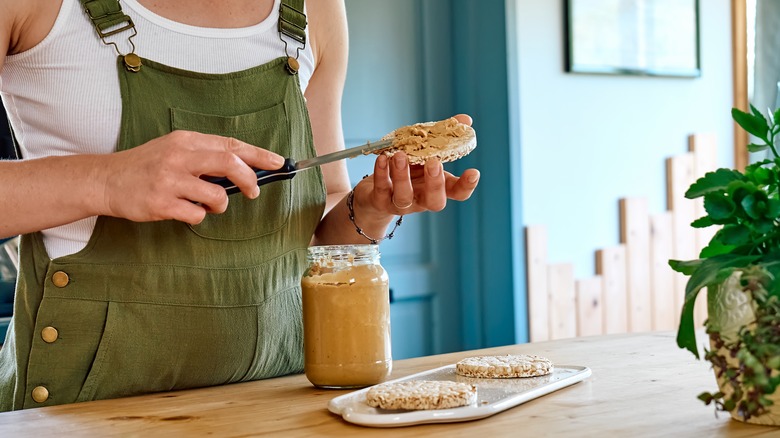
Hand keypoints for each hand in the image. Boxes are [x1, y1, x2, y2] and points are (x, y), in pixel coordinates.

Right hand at [98, 130, 284, 223]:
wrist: (105, 180)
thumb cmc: (146, 166)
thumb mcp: (174, 149)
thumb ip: (204, 155)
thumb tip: (243, 168)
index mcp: (185, 141)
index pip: (230, 144)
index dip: (258, 154)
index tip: (278, 162)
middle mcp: (179, 157)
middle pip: (229, 163)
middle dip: (250, 178)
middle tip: (254, 191)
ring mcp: (169, 180)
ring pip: (216, 195)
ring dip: (220, 204)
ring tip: (208, 203)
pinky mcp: (161, 203)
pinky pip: (196, 214)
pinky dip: (198, 216)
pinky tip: (185, 211)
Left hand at [353, 114, 479, 218]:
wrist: (375, 193)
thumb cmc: (407, 170)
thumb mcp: (424, 154)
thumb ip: (443, 137)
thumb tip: (465, 120)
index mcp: (437, 188)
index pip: (458, 193)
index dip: (467, 186)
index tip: (473, 172)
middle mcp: (422, 199)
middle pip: (435, 201)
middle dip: (435, 183)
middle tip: (433, 163)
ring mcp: (401, 203)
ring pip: (404, 197)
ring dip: (402, 176)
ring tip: (400, 155)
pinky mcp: (380, 202)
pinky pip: (381, 190)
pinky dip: (381, 173)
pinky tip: (382, 158)